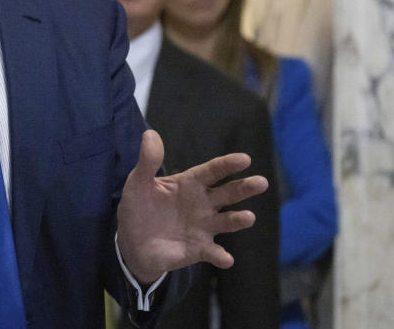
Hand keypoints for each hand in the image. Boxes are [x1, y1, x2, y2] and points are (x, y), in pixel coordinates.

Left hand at [116, 130, 268, 283]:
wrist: (133, 242)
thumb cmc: (138, 207)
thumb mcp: (137, 182)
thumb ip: (147, 161)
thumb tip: (150, 133)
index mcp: (190, 183)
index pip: (212, 171)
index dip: (227, 164)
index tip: (244, 159)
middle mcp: (203, 203)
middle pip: (228, 193)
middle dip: (244, 187)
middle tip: (261, 182)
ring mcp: (204, 227)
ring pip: (227, 221)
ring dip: (239, 220)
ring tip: (249, 217)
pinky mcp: (200, 249)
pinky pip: (213, 252)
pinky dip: (220, 256)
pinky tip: (225, 259)